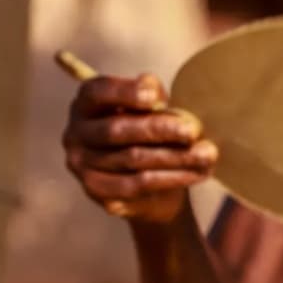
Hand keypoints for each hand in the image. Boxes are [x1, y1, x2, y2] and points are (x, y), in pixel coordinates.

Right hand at [62, 73, 218, 223]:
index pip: (99, 92)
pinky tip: (196, 173)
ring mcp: (82, 165)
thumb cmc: (150, 134)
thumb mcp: (153, 109)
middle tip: (193, 131)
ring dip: (174, 157)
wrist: (151, 186)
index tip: (155, 97)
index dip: (125, 92)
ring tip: (207, 154)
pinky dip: (170, 179)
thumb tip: (152, 90)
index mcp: (86, 103)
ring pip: (132, 160)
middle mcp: (76, 133)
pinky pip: (136, 185)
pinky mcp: (97, 192)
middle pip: (117, 130)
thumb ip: (151, 96)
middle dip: (158, 129)